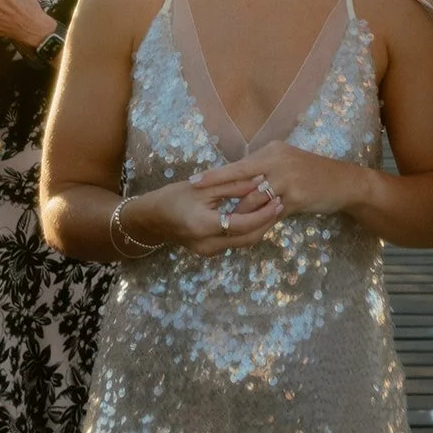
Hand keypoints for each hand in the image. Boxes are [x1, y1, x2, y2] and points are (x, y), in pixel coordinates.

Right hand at [125, 177, 282, 256]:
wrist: (151, 218)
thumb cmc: (174, 197)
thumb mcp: (203, 187)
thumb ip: (232, 186)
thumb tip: (260, 180)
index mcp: (205, 226)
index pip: (242, 224)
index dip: (263, 214)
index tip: (278, 200)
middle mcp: (208, 244)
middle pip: (247, 238)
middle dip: (266, 223)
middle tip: (280, 203)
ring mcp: (209, 252)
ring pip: (243, 243)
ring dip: (259, 227)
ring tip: (272, 208)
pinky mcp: (209, 251)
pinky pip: (235, 243)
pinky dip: (248, 231)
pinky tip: (255, 215)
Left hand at [191, 141, 355, 219]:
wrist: (343, 182)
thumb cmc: (313, 173)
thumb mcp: (288, 164)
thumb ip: (265, 171)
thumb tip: (241, 183)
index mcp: (272, 152)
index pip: (238, 165)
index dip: (215, 174)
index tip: (194, 181)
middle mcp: (277, 162)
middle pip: (240, 180)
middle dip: (218, 191)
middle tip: (197, 200)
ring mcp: (287, 180)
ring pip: (253, 199)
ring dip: (239, 213)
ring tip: (224, 221)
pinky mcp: (296, 197)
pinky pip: (269, 212)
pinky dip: (259, 220)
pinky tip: (250, 227)